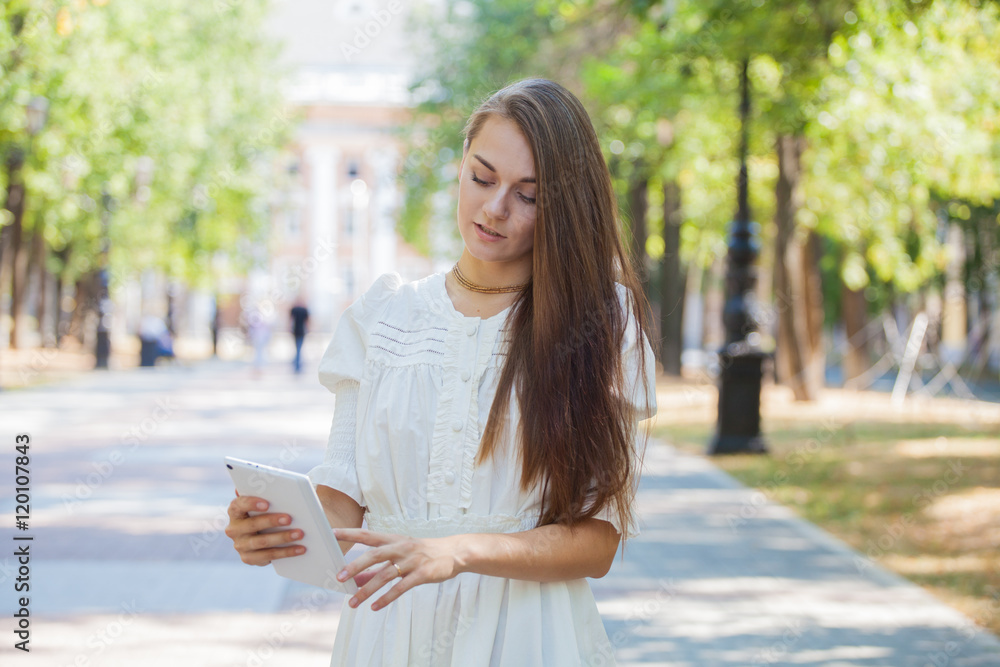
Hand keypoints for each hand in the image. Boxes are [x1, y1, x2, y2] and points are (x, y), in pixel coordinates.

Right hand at [225, 493, 305, 565]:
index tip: (267, 503)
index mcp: (235, 510)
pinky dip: (286, 552)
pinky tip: (301, 548)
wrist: (266, 536)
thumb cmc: (269, 512)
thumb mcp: (268, 501)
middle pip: (252, 525)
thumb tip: (275, 480)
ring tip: (300, 533)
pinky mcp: (249, 558)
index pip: (239, 504)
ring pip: (261, 542)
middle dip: (271, 521)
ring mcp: (240, 545)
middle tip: (289, 518)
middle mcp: (234, 529)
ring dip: (282, 538)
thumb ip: (268, 492)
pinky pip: (269, 556)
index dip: (251, 503)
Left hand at [332, 528, 462, 611]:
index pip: (368, 535)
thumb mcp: (401, 555)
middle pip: (374, 555)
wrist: (454, 552)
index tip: (332, 533)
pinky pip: (401, 588)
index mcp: (394, 540)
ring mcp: (412, 561)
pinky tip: (375, 607)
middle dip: (355, 566)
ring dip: (367, 589)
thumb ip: (378, 567)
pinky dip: (386, 598)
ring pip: (385, 575)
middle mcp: (401, 547)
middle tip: (339, 577)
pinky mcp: (422, 574)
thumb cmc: (423, 553)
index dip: (350, 533)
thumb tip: (356, 579)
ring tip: (353, 602)